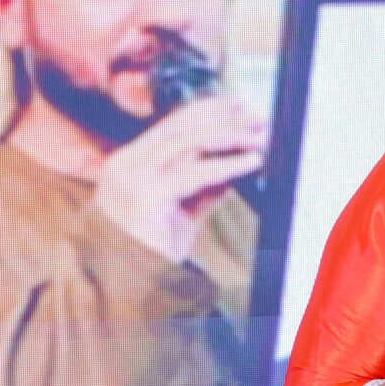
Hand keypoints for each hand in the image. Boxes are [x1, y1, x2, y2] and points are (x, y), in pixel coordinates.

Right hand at [91, 94, 266, 262]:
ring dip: (231, 136)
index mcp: (130, 162)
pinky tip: (251, 161)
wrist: (125, 281)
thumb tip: (233, 163)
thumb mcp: (181, 208)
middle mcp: (128, 163)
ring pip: (189, 142)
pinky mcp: (147, 195)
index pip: (171, 125)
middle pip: (181, 127)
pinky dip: (228, 164)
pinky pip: (195, 173)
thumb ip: (202, 185)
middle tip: (257, 116)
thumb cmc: (150, 247)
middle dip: (224, 118)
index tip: (237, 104)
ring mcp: (133, 177)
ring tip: (259, 137)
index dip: (206, 110)